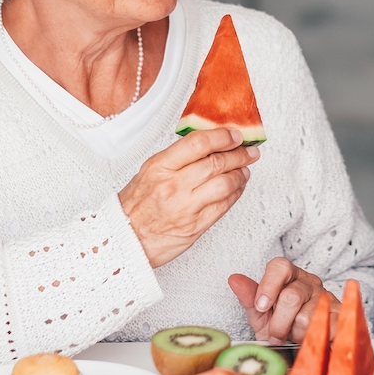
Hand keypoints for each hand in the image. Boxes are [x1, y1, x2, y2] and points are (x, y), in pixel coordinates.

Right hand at [119, 127, 257, 267]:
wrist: (124, 239)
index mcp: (160, 167)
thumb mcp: (149, 172)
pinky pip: (224, 206)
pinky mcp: (196, 225)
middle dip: (239, 154)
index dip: (222, 136)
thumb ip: (177, 158)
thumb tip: (208, 145)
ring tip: (245, 169)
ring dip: (241, 174)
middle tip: (248, 151)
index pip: (198, 143)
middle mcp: (174, 185)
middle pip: (217, 162)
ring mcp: (187, 207)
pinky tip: (238, 187)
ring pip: (226, 183)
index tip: (235, 135)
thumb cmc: (134, 207)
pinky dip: (236, 193)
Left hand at [227, 258, 337, 343]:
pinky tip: (311, 339)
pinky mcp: (341, 315)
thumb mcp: (261, 313)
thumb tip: (234, 279)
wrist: (307, 341)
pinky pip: (327, 328)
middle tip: (276, 335)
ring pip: (308, 317)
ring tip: (295, 336)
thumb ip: (249, 297)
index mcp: (289, 275)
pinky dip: (315, 339)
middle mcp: (310, 281)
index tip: (261, 307)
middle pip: (291, 297)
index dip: (268, 286)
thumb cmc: (281, 323)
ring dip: (297, 334)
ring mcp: (327, 296)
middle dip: (279, 324)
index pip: (280, 266)